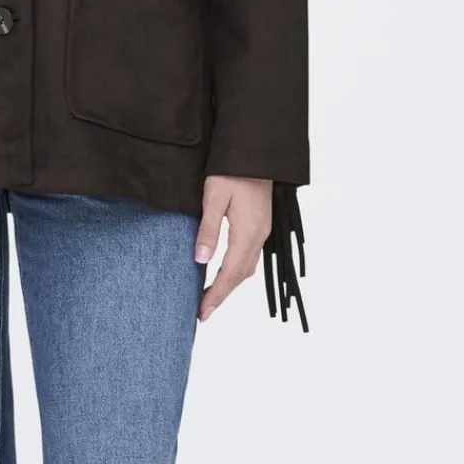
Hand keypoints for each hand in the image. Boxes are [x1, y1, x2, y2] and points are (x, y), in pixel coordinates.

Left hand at [194, 175, 272, 321]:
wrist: (256, 152)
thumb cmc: (232, 170)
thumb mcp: (214, 197)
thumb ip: (208, 229)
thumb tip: (200, 260)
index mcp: (247, 232)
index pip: (230, 273)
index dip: (216, 294)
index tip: (202, 312)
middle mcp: (258, 236)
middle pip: (241, 275)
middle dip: (222, 295)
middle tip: (203, 311)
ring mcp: (262, 230)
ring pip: (247, 267)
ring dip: (230, 283)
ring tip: (211, 295)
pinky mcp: (260, 223)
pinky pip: (250, 256)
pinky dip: (237, 270)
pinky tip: (226, 269)